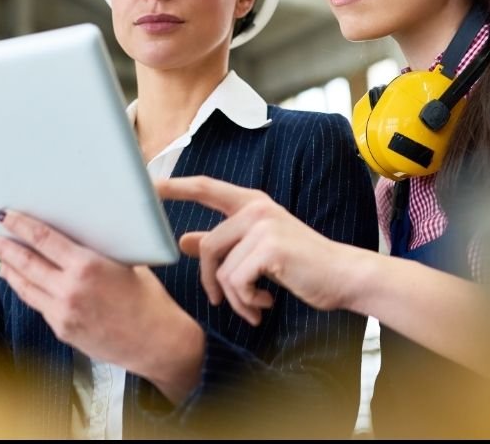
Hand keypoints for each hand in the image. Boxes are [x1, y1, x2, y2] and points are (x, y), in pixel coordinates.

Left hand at [0, 209, 203, 401]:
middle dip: (5, 247)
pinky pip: (38, 304)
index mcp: (87, 266)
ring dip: (8, 270)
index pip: (43, 239)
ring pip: (25, 287)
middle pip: (26, 262)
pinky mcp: (62, 330)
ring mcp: (62, 313)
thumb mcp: (126, 263)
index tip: (6, 215)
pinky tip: (21, 282)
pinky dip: (26, 290)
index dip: (20, 225)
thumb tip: (76, 235)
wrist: (157, 342)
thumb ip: (97, 251)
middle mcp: (69, 290)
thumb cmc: (148, 299)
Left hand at [161, 176, 359, 326]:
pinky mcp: (269, 247)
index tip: (148, 183)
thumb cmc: (301, 264)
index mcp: (252, 204)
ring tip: (254, 305)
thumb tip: (182, 241)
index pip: (206, 187)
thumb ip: (222, 243)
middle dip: (210, 282)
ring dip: (235, 298)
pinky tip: (266, 304)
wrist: (341, 275)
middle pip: (207, 247)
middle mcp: (256, 208)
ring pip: (221, 270)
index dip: (175, 186)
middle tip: (223, 302)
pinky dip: (246, 302)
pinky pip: (235, 283)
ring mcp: (263, 225)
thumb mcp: (258, 250)